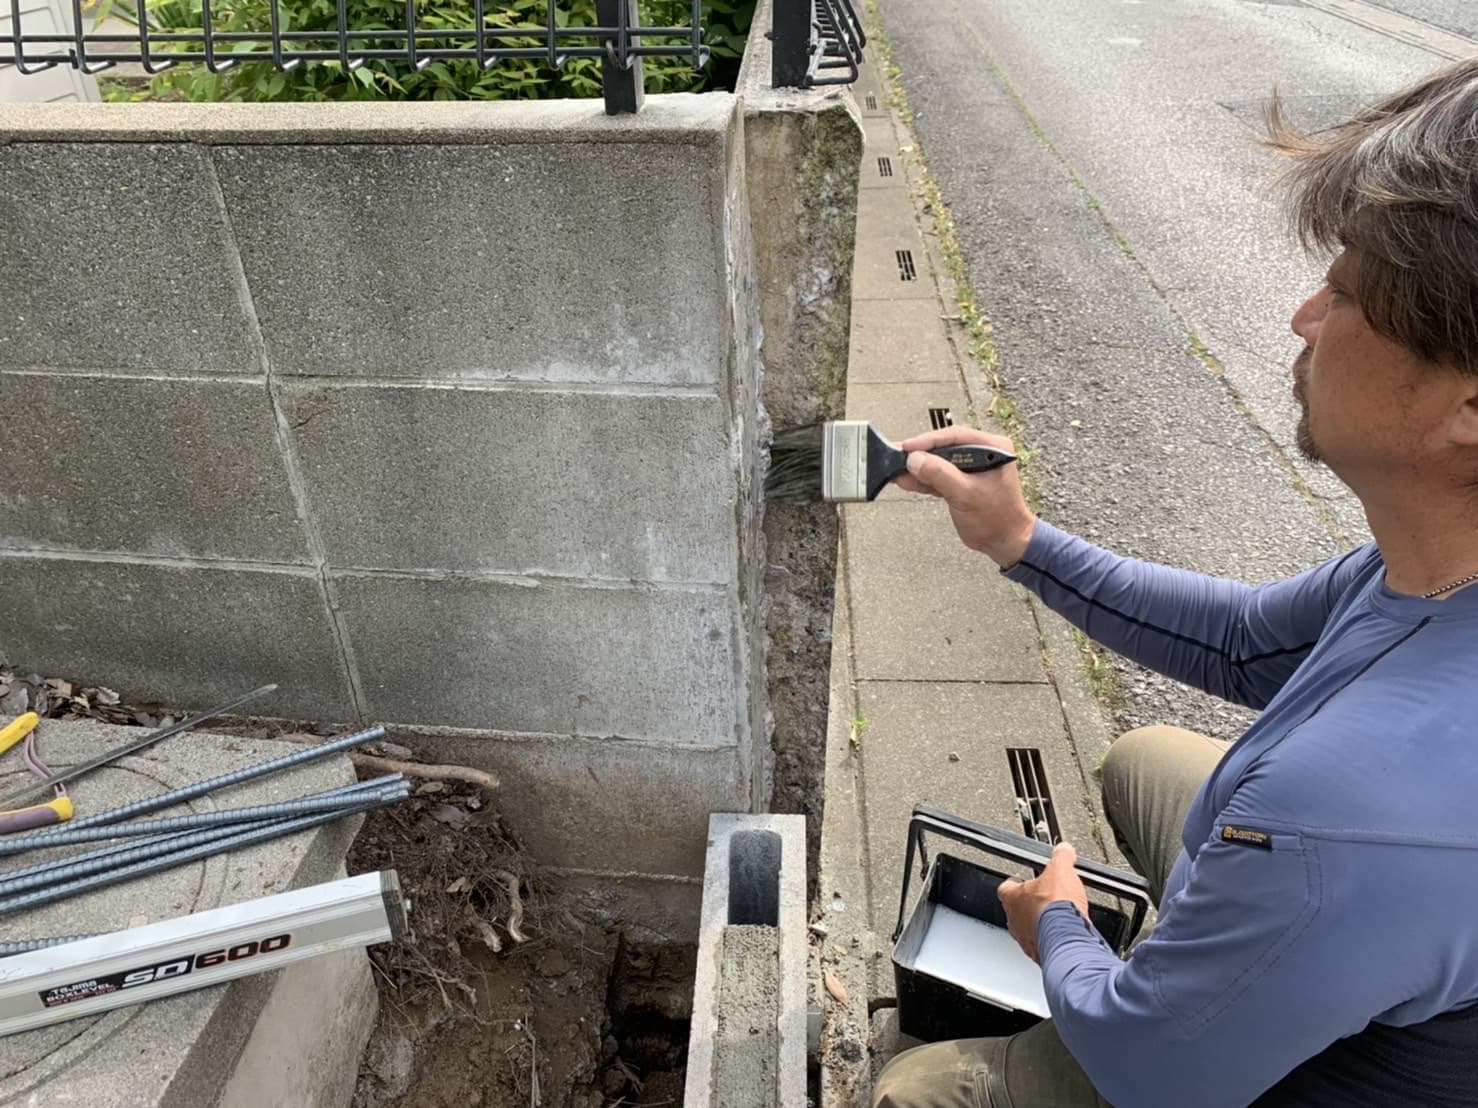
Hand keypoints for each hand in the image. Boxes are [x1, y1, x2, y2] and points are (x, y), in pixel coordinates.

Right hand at [894, 427, 1036, 567]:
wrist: (1005, 541)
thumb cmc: (999, 519)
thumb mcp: (967, 494)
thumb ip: (940, 475)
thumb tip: (916, 459)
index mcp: (992, 448)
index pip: (955, 436)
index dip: (928, 441)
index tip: (908, 448)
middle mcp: (982, 454)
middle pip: (944, 448)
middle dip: (921, 456)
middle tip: (899, 459)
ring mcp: (970, 468)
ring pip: (938, 463)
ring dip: (919, 469)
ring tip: (898, 471)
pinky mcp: (961, 482)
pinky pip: (938, 476)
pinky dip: (923, 480)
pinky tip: (907, 481)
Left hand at [997, 842, 1089, 963]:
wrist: (1068, 939)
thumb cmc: (1056, 908)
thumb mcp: (1061, 870)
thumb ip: (1060, 857)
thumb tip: (1063, 849)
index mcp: (1012, 898)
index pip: (1005, 887)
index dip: (1014, 883)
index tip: (1021, 880)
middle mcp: (1014, 920)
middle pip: (1016, 910)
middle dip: (1029, 905)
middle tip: (1043, 900)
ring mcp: (1025, 939)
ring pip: (1027, 929)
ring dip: (1038, 924)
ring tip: (1054, 919)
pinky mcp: (1039, 954)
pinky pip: (1041, 946)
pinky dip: (1049, 940)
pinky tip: (1062, 935)